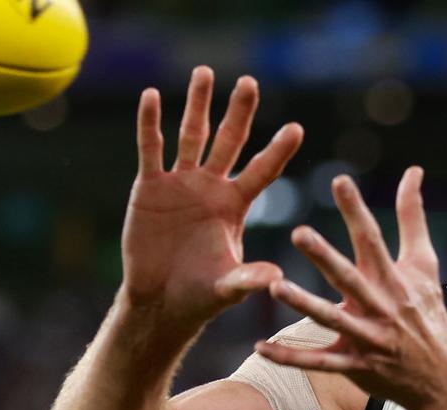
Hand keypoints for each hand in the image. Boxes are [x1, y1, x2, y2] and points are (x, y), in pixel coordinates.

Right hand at [120, 67, 303, 328]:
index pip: (262, 171)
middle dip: (239, 112)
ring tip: (204, 73)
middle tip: (250, 82)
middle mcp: (212, 187)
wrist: (161, 300)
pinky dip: (150, 123)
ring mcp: (181, 183)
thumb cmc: (201, 296)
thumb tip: (278, 278)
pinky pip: (151, 149)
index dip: (277, 151)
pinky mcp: (150, 187)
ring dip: (197, 105)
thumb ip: (250, 279)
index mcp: (236, 205)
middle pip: (229, 141)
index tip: (296, 128)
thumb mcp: (228, 288)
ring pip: (192, 135)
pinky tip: (152, 96)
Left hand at [256, 168, 446, 409]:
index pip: (372, 239)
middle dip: (324, 257)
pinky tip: (260, 347)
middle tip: (299, 233)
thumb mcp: (424, 263)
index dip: (356, 210)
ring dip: (303, 304)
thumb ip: (412, 217)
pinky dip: (289, 358)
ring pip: (330, 319)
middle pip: (348, 277)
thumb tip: (412, 171)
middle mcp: (379, 306)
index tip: (339, 181)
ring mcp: (367, 338)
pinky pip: (318, 362)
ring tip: (275, 287)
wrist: (442, 375)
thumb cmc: (426, 312)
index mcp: (392, 279)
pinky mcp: (354, 365)